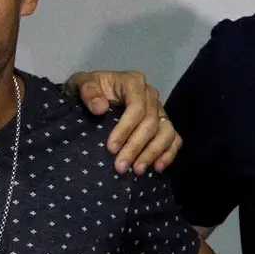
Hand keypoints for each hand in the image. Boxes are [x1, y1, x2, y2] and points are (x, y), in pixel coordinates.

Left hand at [64, 70, 181, 174]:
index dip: (126, 129)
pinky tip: (156, 168)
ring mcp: (160, 111)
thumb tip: (101, 108)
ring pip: (166, 132)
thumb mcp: (80, 84)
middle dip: (135, 147)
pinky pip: (174, 139)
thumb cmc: (88, 91)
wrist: (92, 96)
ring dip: (152, 153)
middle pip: (150, 123)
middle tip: (120, 167)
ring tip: (137, 170)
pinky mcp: (163, 124)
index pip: (137, 107)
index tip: (111, 148)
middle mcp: (151, 95)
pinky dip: (168, 154)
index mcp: (133, 82)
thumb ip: (88, 91)